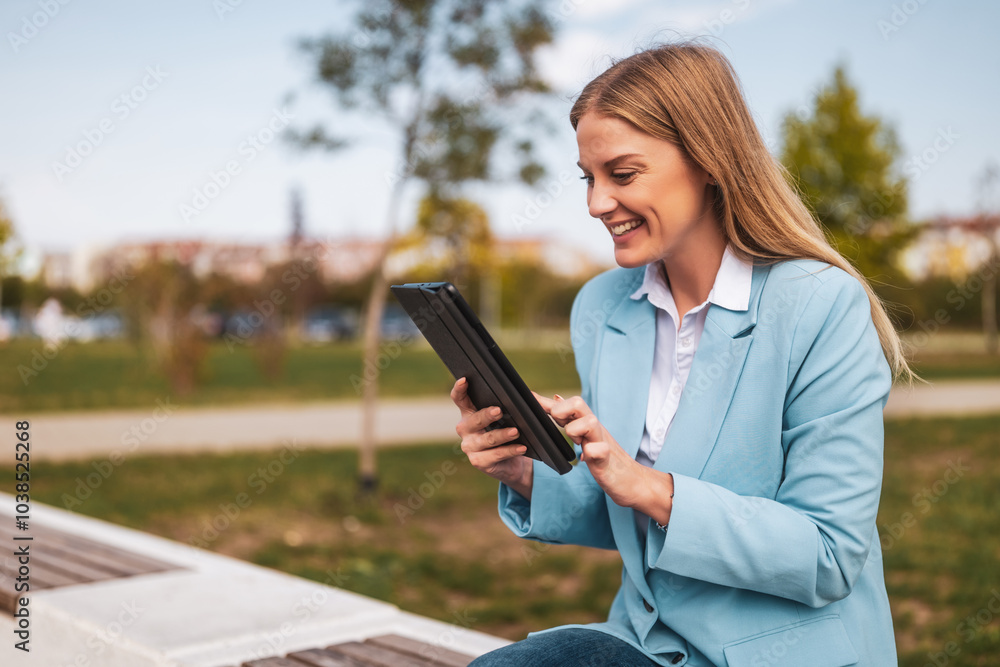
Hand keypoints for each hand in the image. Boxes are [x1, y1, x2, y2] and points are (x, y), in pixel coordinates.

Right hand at [451, 378, 532, 497]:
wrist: (513, 462)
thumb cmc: (510, 432)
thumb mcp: (509, 416)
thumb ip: (512, 404)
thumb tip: (527, 394)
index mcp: (469, 412)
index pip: (459, 398)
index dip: (459, 389)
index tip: (464, 380)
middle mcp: (465, 429)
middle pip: (475, 420)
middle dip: (487, 415)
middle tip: (499, 411)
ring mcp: (470, 446)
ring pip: (487, 439)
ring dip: (502, 435)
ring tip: (516, 431)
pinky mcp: (478, 461)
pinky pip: (495, 455)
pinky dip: (510, 451)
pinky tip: (521, 447)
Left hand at [534, 392, 672, 524]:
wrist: (632, 481)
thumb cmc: (606, 458)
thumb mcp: (585, 437)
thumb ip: (570, 419)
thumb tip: (556, 398)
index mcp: (585, 423)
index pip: (565, 404)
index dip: (545, 401)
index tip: (528, 397)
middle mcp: (594, 428)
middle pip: (578, 403)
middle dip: (562, 412)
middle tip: (561, 427)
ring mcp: (602, 441)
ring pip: (589, 422)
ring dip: (575, 430)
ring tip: (577, 444)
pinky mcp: (608, 458)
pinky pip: (599, 450)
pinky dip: (591, 452)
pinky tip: (586, 459)